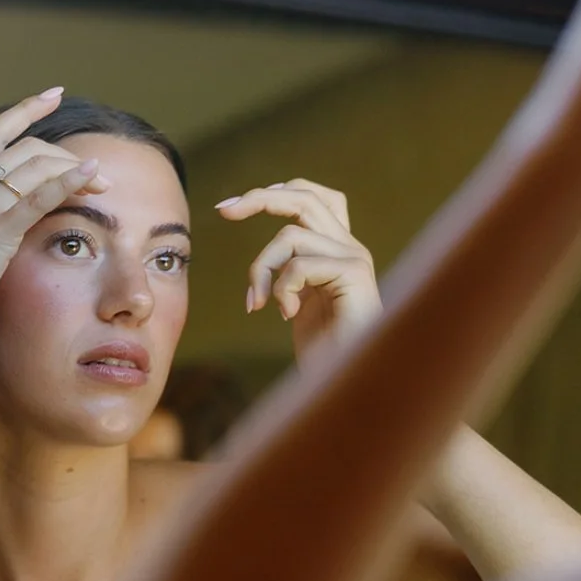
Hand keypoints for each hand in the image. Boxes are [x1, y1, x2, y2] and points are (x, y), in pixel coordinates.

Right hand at [0, 87, 110, 345]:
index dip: (24, 110)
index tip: (53, 96)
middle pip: (25, 149)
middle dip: (65, 154)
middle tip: (95, 171)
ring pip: (37, 168)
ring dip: (76, 170)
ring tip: (103, 183)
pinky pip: (39, 196)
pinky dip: (68, 181)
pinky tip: (90, 176)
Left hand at [216, 179, 379, 363]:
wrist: (352, 388)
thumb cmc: (326, 357)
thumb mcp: (299, 306)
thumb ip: (291, 276)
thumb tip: (264, 262)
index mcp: (339, 252)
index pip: (316, 199)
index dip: (278, 192)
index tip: (234, 206)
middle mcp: (351, 249)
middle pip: (305, 197)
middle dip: (260, 198)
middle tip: (225, 210)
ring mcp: (355, 259)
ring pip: (290, 234)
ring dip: (261, 268)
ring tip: (257, 304)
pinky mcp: (355, 275)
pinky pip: (299, 264)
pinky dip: (281, 288)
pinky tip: (287, 315)